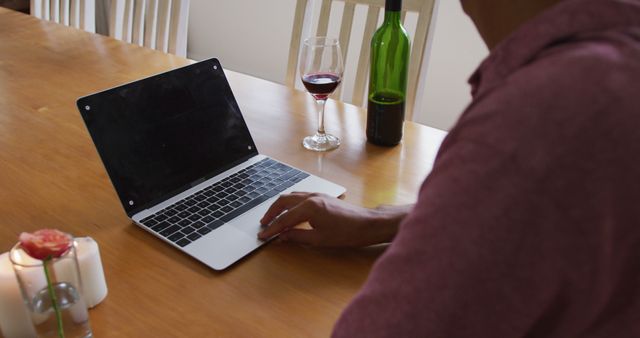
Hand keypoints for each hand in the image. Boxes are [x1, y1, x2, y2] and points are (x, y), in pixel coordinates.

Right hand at [258, 192, 411, 246]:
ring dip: (279, 206)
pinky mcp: (322, 196)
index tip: (263, 236)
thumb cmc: (346, 233)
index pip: (284, 219)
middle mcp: (311, 197)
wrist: (367, 223)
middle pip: (283, 201)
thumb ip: (297, 236)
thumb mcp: (319, 239)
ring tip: (272, 218)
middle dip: (271, 213)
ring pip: (291, 196)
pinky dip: (289, 203)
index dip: (272, 229)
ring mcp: (317, 194)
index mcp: (309, 207)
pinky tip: (288, 211)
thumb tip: (281, 237)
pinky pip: (299, 196)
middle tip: (263, 225)